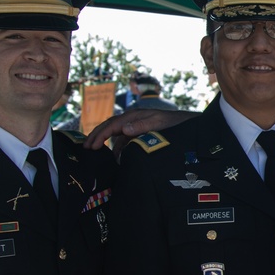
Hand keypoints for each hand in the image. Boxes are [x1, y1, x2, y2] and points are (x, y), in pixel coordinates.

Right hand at [83, 109, 199, 150]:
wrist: (188, 124)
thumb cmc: (175, 123)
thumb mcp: (159, 123)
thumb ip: (142, 125)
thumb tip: (124, 129)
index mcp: (134, 116)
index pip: (112, 125)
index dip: (99, 135)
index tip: (90, 146)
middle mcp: (133, 120)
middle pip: (109, 127)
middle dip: (96, 137)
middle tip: (85, 149)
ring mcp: (136, 127)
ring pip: (116, 134)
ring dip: (105, 143)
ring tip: (95, 153)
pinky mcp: (141, 134)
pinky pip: (125, 141)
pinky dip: (118, 148)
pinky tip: (115, 158)